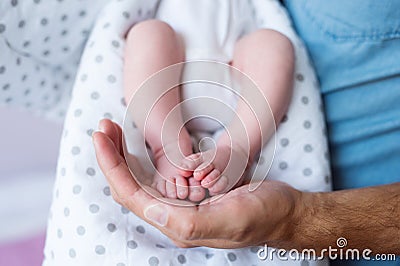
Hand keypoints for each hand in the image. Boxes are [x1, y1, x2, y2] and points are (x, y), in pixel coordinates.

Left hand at [93, 119, 303, 247]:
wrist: (284, 212)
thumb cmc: (263, 214)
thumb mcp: (232, 218)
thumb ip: (190, 222)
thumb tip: (150, 211)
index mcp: (177, 223)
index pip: (130, 193)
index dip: (112, 165)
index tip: (100, 136)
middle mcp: (172, 215)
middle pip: (128, 186)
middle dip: (111, 156)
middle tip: (103, 126)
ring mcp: (180, 204)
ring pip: (138, 180)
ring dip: (123, 154)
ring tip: (113, 129)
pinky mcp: (188, 194)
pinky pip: (155, 176)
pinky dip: (141, 157)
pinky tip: (138, 144)